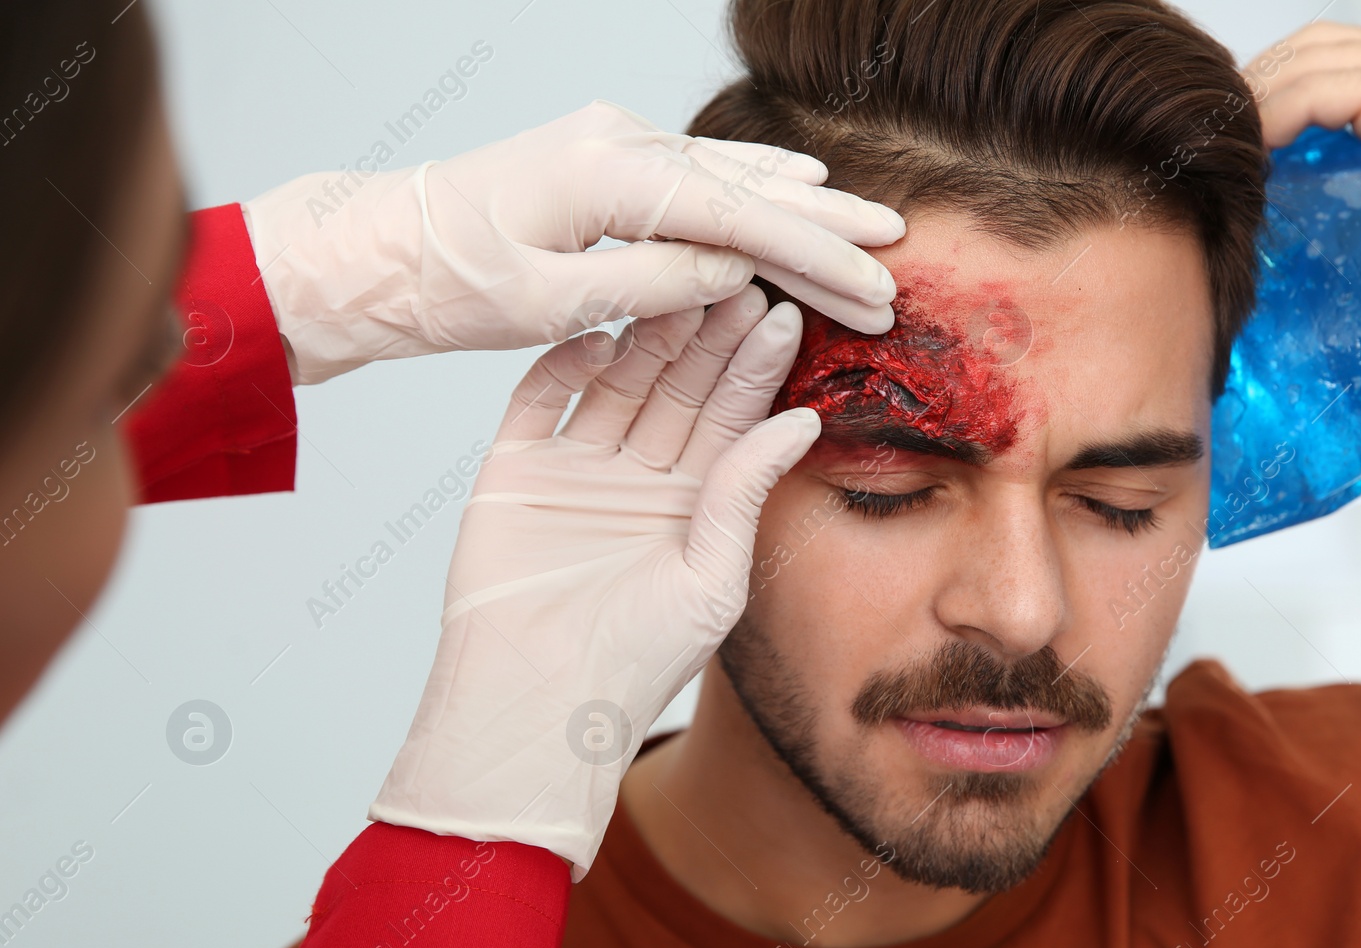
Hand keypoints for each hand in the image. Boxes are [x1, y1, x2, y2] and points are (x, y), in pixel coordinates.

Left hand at [244, 100, 903, 383]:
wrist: (374, 247)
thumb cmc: (445, 284)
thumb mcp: (546, 304)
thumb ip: (648, 285)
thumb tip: (735, 271)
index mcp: (607, 178)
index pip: (739, 220)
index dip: (815, 257)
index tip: (874, 286)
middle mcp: (617, 144)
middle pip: (748, 187)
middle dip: (827, 227)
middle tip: (897, 256)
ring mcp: (611, 141)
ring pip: (731, 172)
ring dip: (803, 202)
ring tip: (869, 222)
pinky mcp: (604, 155)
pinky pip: (700, 168)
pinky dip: (756, 179)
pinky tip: (796, 177)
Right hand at [369, 284, 819, 876]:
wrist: (533, 707)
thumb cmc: (634, 662)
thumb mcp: (712, 578)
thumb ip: (744, 491)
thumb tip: (802, 421)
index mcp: (692, 505)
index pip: (731, 418)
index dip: (755, 366)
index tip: (786, 310)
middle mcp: (638, 478)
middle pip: (678, 387)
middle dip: (709, 332)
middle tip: (738, 270)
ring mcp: (576, 469)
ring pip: (617, 382)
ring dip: (648, 333)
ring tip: (682, 277)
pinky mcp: (515, 472)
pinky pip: (540, 402)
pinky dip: (563, 364)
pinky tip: (600, 326)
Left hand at [1249, 22, 1360, 510]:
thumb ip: (1322, 175)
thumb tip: (1238, 176)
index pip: (1324, 60)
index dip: (1264, 94)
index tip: (1217, 144)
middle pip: (1316, 46)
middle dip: (1255, 88)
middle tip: (1208, 143)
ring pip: (1314, 58)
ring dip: (1256, 103)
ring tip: (1221, 152)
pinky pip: (1323, 89)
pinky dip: (1275, 118)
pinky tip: (1249, 157)